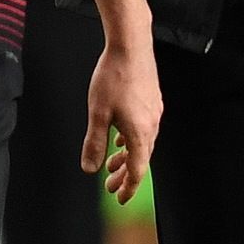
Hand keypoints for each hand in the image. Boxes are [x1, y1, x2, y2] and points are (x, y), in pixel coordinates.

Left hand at [82, 39, 160, 204]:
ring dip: (126, 156)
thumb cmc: (113, 77)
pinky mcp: (152, 101)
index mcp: (140, 132)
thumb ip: (94, 143)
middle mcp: (151, 125)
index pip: (138, 170)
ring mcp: (154, 112)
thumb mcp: (98, 114)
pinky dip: (130, 139)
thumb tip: (90, 169)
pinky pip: (143, 129)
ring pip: (142, 143)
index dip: (129, 187)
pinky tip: (119, 136)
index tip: (120, 198)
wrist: (131, 46)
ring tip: (111, 163)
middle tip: (110, 186)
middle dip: (125, 175)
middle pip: (141, 159)